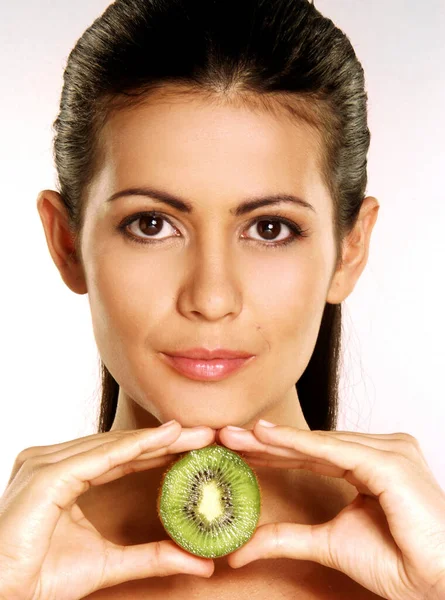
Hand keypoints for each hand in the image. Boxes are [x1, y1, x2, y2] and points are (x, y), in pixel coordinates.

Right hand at [0, 421, 215, 599]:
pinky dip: (133, 447)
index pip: (121, 457)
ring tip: (194, 434)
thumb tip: (201, 562)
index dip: (160, 451)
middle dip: (166, 441)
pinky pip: (98, 457)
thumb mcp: (109, 563)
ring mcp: (47, 463)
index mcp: (64, 475)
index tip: (197, 447)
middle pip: (121, 446)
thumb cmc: (41, 578)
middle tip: (206, 434)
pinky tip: (163, 441)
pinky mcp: (46, 474)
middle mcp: (54, 462)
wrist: (2, 596)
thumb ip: (153, 557)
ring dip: (157, 439)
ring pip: (113, 446)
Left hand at [219, 421, 444, 599]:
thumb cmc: (398, 562)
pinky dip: (298, 444)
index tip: (237, 449)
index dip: (272, 452)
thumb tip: (242, 550)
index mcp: (370, 465)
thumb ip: (286, 539)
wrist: (436, 584)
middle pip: (312, 445)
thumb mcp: (327, 543)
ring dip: (274, 440)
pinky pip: (334, 451)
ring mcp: (388, 450)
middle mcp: (380, 450)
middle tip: (225, 436)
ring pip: (319, 444)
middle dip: (265, 443)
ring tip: (236, 437)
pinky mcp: (389, 461)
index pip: (312, 455)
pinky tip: (266, 438)